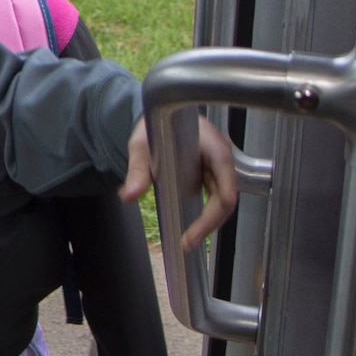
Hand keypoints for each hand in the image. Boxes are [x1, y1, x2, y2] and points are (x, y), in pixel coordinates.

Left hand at [121, 115, 237, 250]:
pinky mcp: (210, 173)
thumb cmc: (153, 124)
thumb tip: (129, 195)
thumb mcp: (141, 145)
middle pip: (226, 199)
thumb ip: (137, 169)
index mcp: (213, 148)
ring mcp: (217, 167)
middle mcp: (221, 158)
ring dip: (208, 222)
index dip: (213, 215)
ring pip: (222, 201)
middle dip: (209, 225)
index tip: (193, 234)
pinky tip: (190, 227)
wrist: (156, 112)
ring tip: (188, 239)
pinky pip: (214, 197)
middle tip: (187, 243)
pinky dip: (204, 214)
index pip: (226, 189)